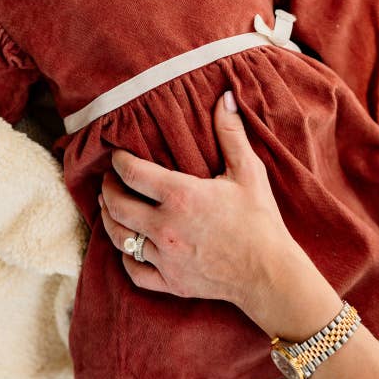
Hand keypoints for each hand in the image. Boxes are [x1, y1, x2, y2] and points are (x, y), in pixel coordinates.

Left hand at [100, 91, 339, 334]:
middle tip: (109, 181)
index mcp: (181, 196)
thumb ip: (231, 133)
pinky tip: (128, 247)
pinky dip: (126, 258)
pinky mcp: (170, 282)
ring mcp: (165, 257)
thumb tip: (225, 96)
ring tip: (109, 208)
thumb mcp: (248, 171)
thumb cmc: (260, 219)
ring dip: (109, 220)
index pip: (132, 173)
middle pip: (116, 205)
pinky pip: (134, 271)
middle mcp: (165, 227)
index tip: (117, 156)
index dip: (119, 161)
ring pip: (119, 238)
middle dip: (108, 189)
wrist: (270, 273)